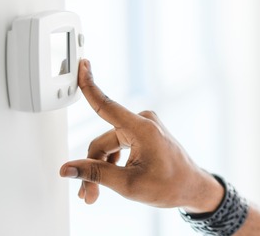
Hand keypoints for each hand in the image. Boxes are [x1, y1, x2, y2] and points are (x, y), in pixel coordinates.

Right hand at [59, 59, 222, 212]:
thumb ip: (95, 173)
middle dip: (92, 168)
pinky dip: (110, 163)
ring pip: (107, 147)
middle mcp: (143, 122)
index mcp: (142, 128)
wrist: (191, 188)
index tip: (82, 65)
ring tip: (93, 194)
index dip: (89, 85)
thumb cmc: (170, 185)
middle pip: (101, 143)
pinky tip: (107, 181)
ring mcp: (144, 127)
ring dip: (100, 169)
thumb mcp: (128, 183)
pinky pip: (118, 145)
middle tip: (87, 194)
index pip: (107, 105)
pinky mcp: (143, 134)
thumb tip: (69, 169)